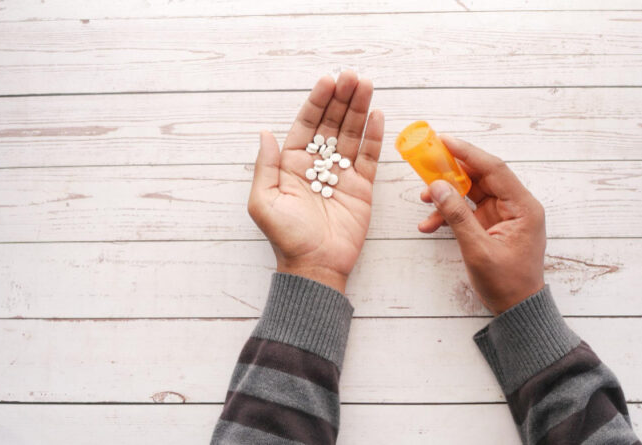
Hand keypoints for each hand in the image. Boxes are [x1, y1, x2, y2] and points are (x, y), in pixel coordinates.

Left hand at [248, 71, 383, 293]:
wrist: (315, 266)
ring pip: (352, 134)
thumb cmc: (286, 237)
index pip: (306, 125)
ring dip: (359, 109)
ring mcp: (341, 174)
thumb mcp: (264, 201)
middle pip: (332, 124)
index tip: (327, 80)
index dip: (317, 102)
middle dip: (342, 98)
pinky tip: (378, 115)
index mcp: (292, 164)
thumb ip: (265, 166)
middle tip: (352, 75)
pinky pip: (369, 157)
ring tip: (366, 85)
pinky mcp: (362, 187)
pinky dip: (374, 136)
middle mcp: (317, 164)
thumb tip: (265, 133)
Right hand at [418, 135, 545, 314]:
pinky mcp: (492, 225)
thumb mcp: (478, 250)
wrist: (517, 310)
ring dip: (447, 195)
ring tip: (424, 199)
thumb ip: (457, 216)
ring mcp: (503, 215)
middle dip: (452, 171)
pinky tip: (429, 225)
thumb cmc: (507, 283)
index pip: (494, 168)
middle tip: (427, 162)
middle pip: (481, 176)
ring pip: (471, 192)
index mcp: (523, 207)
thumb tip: (438, 187)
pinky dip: (449, 214)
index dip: (467, 153)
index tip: (444, 140)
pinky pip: (468, 210)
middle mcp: (516, 205)